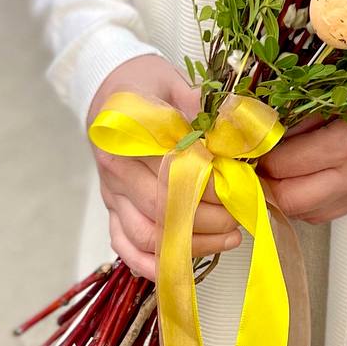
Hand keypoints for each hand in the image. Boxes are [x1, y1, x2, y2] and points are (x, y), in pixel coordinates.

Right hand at [87, 54, 241, 279]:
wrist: (104, 84)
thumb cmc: (142, 83)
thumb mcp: (170, 81)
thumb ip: (198, 103)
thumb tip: (231, 121)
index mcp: (128, 138)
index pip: (172, 175)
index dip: (210, 187)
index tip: (241, 186)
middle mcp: (116, 172)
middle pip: (162, 212)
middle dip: (208, 220)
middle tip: (242, 215)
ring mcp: (112, 194)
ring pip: (146, 238)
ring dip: (190, 245)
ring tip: (230, 237)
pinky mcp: (112, 209)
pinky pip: (126, 247)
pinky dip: (153, 264)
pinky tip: (186, 262)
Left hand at [258, 80, 346, 224]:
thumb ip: (308, 112)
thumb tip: (266, 127)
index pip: (286, 164)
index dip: (260, 153)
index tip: (248, 139)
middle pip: (289, 199)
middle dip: (264, 180)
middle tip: (253, 158)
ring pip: (304, 213)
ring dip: (282, 194)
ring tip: (273, 169)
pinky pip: (324, 213)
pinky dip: (304, 201)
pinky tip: (299, 179)